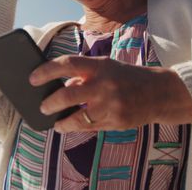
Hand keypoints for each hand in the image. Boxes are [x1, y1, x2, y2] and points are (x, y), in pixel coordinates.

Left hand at [29, 55, 191, 132]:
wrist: (159, 92)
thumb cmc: (128, 78)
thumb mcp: (107, 67)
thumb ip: (85, 74)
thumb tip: (61, 85)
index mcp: (100, 66)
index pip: (67, 64)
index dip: (47, 71)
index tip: (32, 78)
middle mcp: (104, 84)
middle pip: (68, 94)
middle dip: (50, 103)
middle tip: (42, 106)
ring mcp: (110, 104)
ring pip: (77, 117)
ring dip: (61, 121)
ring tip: (54, 121)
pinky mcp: (116, 121)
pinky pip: (90, 127)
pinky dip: (76, 127)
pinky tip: (68, 126)